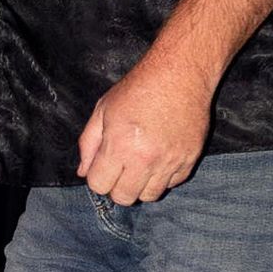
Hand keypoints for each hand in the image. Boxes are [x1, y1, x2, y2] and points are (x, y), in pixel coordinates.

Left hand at [76, 54, 210, 202]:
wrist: (180, 74)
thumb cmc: (138, 88)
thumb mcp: (103, 109)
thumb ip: (89, 143)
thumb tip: (83, 172)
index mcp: (118, 145)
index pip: (99, 186)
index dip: (98, 178)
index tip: (103, 167)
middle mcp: (145, 158)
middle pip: (124, 197)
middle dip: (117, 187)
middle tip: (121, 168)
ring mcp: (170, 161)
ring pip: (149, 196)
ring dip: (141, 185)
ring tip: (141, 164)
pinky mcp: (190, 159)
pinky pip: (172, 184)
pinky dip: (164, 177)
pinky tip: (160, 157)